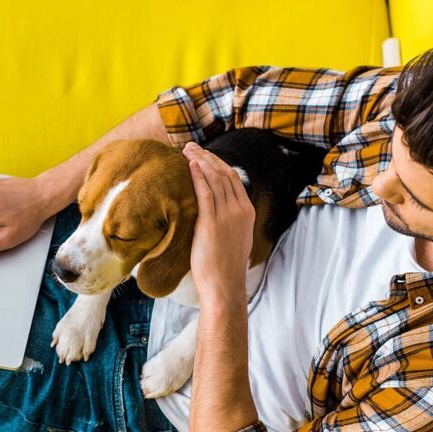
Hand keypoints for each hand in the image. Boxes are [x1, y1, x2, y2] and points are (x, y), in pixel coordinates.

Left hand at [181, 142, 254, 307]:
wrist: (224, 285)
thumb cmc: (225, 266)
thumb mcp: (235, 238)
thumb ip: (230, 220)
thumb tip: (217, 210)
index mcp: (247, 212)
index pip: (233, 178)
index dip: (217, 162)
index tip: (203, 154)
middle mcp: (239, 210)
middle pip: (223, 174)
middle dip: (206, 156)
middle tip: (190, 146)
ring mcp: (227, 216)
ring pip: (214, 180)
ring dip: (199, 161)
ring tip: (186, 151)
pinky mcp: (211, 224)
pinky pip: (205, 194)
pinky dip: (198, 176)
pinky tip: (189, 165)